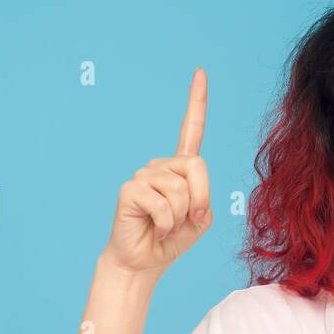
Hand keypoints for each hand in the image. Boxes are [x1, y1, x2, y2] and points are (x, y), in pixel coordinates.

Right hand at [103, 67, 212, 274]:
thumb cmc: (172, 238)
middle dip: (200, 199)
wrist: (144, 261)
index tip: (199, 72)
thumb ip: (203, 198)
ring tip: (165, 225)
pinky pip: (163, 205)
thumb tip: (184, 190)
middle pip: (198, 168)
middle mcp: (161, 165)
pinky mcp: (130, 190)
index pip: (191, 130)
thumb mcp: (200, 218)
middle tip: (186, 220)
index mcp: (180, 168)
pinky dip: (165, 223)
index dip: (196, 102)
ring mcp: (143, 175)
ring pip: (181, 190)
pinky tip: (153, 227)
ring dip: (180, 216)